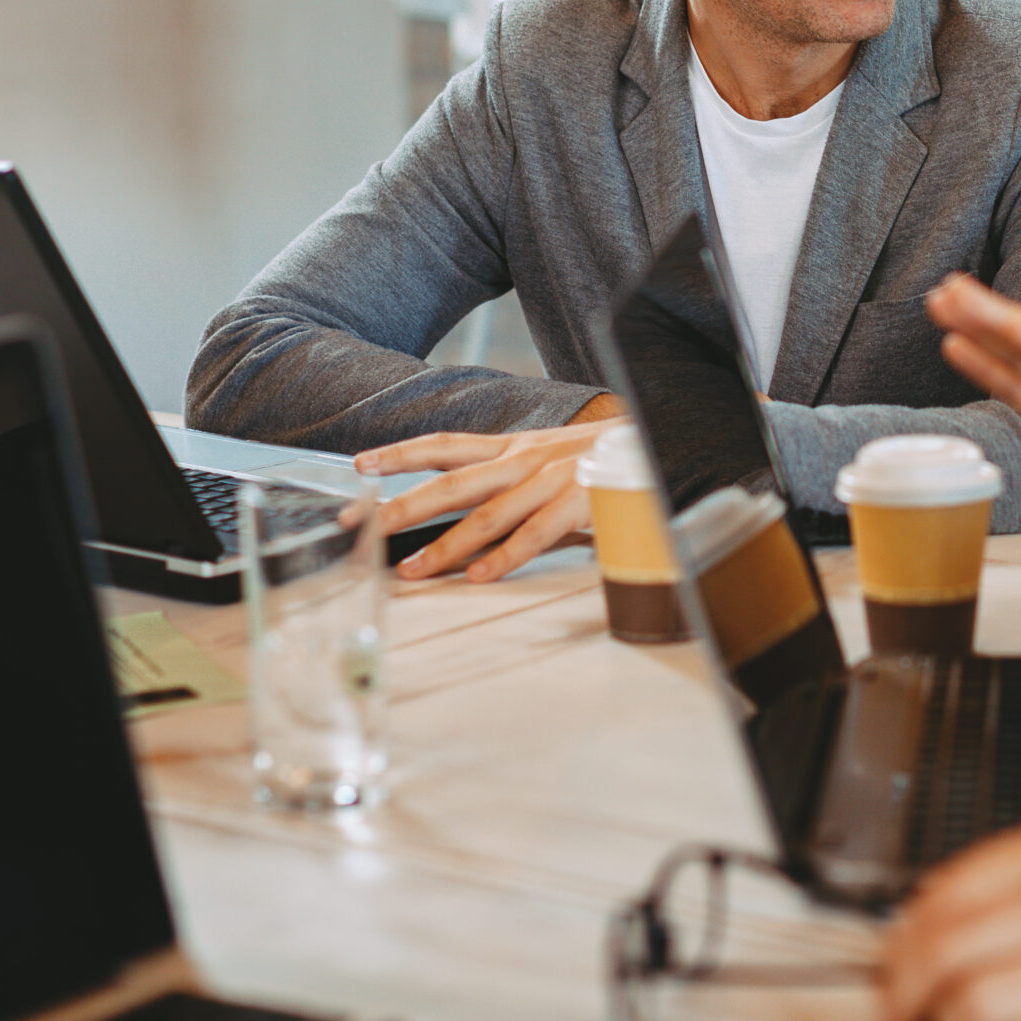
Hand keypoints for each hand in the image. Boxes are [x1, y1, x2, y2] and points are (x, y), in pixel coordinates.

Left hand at [355, 394, 625, 582]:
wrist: (661, 443)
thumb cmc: (598, 461)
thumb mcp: (547, 460)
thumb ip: (508, 483)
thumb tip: (464, 517)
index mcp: (512, 447)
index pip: (444, 445)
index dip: (400, 453)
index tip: (359, 465)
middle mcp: (524, 459)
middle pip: (451, 483)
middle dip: (400, 505)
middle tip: (361, 526)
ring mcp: (550, 480)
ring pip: (486, 514)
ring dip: (444, 545)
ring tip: (411, 570)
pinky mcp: (579, 502)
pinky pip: (535, 534)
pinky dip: (505, 556)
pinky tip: (479, 576)